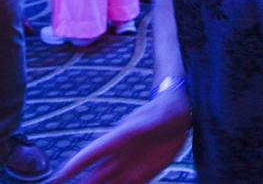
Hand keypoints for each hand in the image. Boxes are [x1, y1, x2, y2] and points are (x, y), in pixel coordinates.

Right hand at [51, 87, 190, 183]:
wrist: (182, 113)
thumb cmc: (164, 111)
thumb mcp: (153, 117)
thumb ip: (140, 126)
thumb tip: (126, 130)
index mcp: (118, 140)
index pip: (90, 155)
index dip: (72, 167)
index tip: (55, 179)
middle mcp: (121, 156)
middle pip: (95, 176)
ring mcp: (132, 165)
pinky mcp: (147, 172)